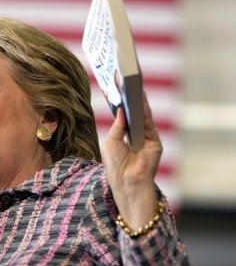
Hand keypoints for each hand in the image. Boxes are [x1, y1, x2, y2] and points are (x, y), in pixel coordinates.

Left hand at [102, 92, 162, 229]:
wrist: (128, 181)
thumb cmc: (115, 165)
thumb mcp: (111, 142)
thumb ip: (117, 125)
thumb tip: (121, 109)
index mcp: (122, 139)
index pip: (121, 119)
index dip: (119, 105)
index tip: (115, 90)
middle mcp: (134, 138)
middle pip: (132, 115)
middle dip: (129, 101)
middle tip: (124, 83)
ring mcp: (145, 140)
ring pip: (142, 117)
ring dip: (138, 102)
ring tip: (133, 86)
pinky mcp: (154, 142)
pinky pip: (149, 123)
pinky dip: (145, 111)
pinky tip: (140, 99)